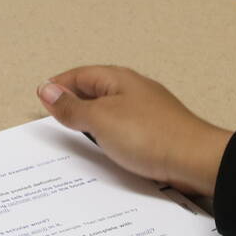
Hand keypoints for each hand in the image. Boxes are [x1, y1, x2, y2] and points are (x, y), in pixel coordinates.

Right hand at [37, 65, 233, 196]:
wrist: (195, 160)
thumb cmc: (151, 136)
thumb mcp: (101, 119)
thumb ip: (72, 107)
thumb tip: (47, 90)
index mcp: (118, 79)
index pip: (80, 75)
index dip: (58, 86)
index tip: (41, 99)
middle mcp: (132, 91)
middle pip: (94, 91)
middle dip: (72, 103)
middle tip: (52, 118)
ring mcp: (145, 111)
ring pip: (108, 111)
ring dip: (89, 121)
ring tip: (73, 135)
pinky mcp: (153, 132)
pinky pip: (122, 129)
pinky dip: (107, 136)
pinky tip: (103, 150)